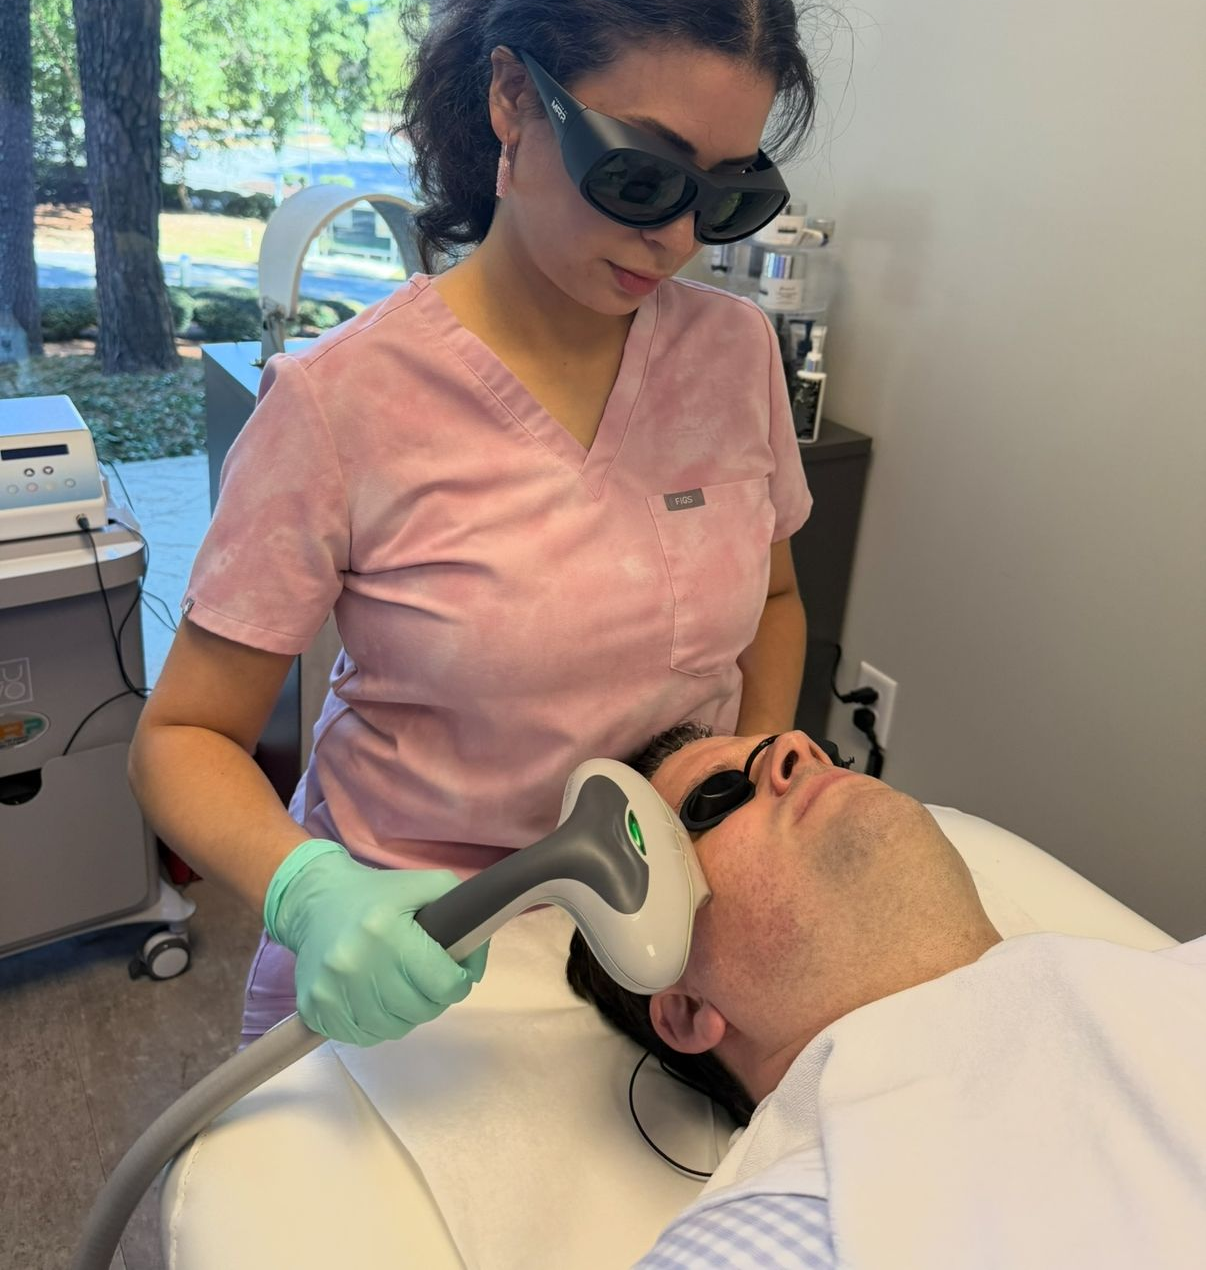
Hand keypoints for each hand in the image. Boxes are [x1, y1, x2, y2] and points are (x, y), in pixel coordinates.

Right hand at [266, 840, 487, 1045]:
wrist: (316, 901)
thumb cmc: (380, 895)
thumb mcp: (429, 886)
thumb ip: (466, 915)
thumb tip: (474, 967)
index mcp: (386, 930)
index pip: (444, 984)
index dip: (457, 981)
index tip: (452, 971)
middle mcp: (355, 963)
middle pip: (421, 1011)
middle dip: (433, 998)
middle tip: (425, 978)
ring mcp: (331, 990)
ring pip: (393, 1030)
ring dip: (406, 1014)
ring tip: (400, 986)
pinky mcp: (314, 1009)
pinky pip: (362, 1038)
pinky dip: (377, 1024)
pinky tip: (376, 998)